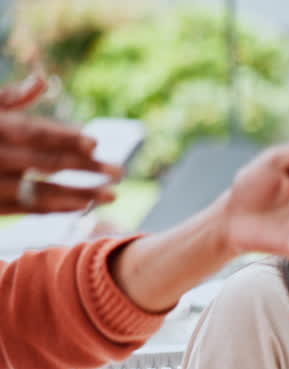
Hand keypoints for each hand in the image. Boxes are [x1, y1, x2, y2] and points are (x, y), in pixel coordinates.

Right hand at [0, 76, 121, 213]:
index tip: (95, 141)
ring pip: (41, 192)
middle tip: (119, 172)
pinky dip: (58, 209)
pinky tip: (83, 207)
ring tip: (111, 196)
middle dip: (85, 167)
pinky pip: (29, 209)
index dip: (64, 136)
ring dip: (80, 195)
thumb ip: (10, 99)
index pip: (34, 131)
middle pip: (46, 162)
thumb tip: (43, 80)